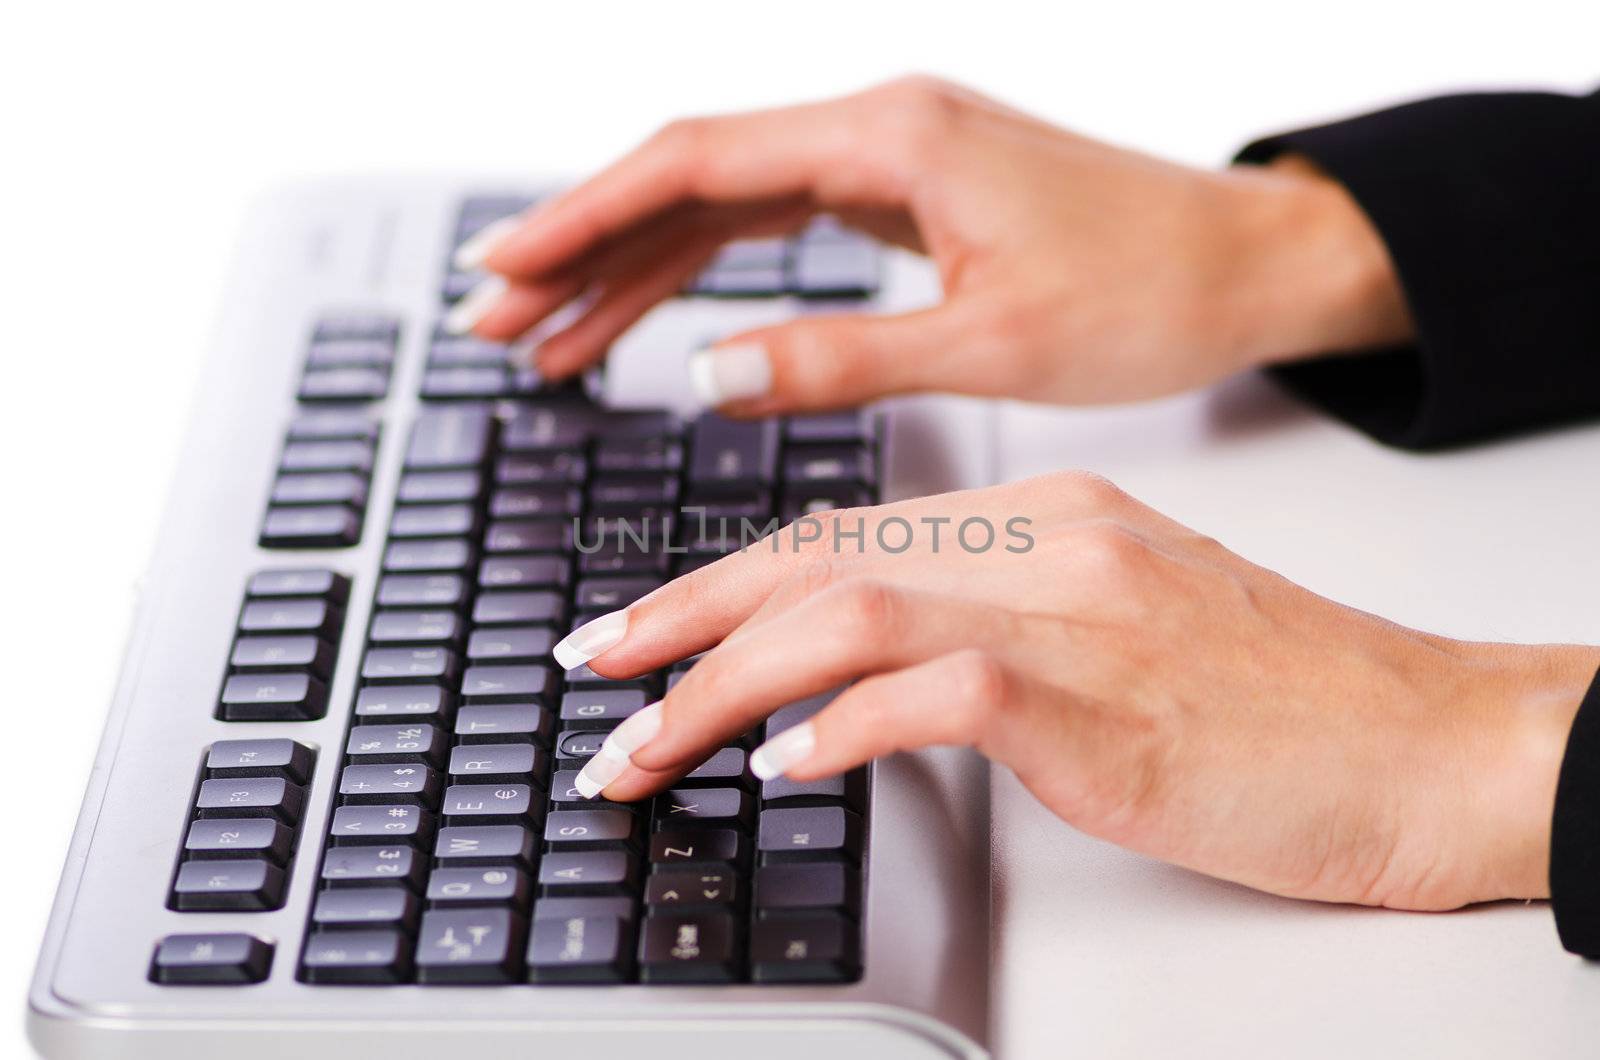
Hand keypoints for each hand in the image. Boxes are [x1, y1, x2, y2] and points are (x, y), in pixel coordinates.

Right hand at [451, 76, 1411, 414]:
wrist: (1245, 261)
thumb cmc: (1149, 292)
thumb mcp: (991, 345)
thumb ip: (841, 356)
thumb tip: (706, 370)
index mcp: (893, 140)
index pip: (696, 166)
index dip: (586, 218)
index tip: (505, 266)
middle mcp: (880, 128)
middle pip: (689, 176)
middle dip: (585, 245)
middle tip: (495, 315)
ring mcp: (891, 157)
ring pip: (726, 204)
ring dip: (634, 266)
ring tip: (548, 337)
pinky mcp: (908, 194)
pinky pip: (778, 226)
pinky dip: (708, 273)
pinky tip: (656, 317)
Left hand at [558, 473, 1597, 909]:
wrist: (1423, 739)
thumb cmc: (1275, 700)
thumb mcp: (1114, 629)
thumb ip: (990, 627)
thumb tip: (854, 681)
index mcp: (1043, 519)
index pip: (842, 534)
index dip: (720, 583)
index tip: (641, 631)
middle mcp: (1046, 541)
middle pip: (817, 557)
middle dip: (681, 620)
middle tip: (592, 676)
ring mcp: (1076, 608)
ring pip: (848, 610)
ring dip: (724, 684)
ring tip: (647, 745)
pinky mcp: (1104, 696)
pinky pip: (940, 687)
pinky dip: (844, 720)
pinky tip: (787, 764)